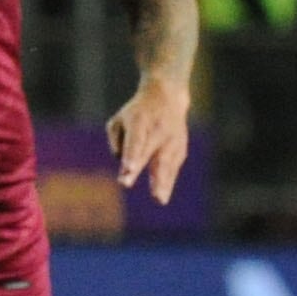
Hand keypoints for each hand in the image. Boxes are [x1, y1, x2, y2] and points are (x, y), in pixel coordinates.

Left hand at [107, 77, 190, 203]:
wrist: (167, 96)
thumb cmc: (137, 113)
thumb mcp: (119, 119)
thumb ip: (115, 140)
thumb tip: (123, 164)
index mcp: (139, 121)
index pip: (135, 140)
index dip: (132, 155)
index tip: (127, 170)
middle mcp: (157, 129)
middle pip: (148, 152)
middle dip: (139, 168)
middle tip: (128, 183)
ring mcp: (172, 139)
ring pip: (166, 162)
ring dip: (161, 181)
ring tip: (158, 199)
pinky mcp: (180, 147)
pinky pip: (173, 166)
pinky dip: (168, 180)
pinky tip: (162, 196)